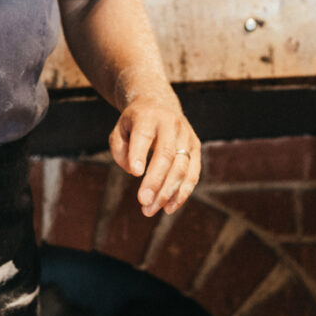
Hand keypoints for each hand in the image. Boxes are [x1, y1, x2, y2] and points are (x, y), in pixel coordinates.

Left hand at [109, 94, 200, 216]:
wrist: (159, 105)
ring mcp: (187, 136)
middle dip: (155, 180)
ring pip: (181, 167)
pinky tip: (168, 208)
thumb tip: (134, 171)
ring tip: (150, 210)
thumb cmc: (135, 123)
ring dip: (167, 192)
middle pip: (166, 154)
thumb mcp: (120, 129)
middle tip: (143, 201)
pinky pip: (192, 174)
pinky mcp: (196, 148)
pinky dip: (182, 194)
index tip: (134, 172)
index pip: (144, 135)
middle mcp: (171, 124)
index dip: (140, 153)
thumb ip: (120, 150)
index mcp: (148, 115)